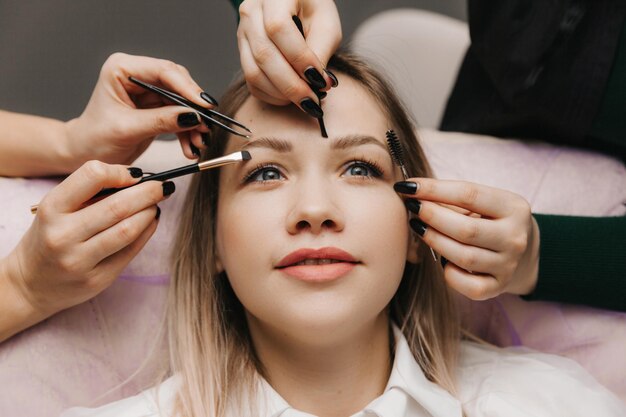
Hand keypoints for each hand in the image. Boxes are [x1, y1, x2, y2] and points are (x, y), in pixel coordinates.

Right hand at [1, 161, 172, 336]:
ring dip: (150, 212)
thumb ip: (90, 192)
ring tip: (156, 204)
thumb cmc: (50, 236)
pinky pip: (131, 251)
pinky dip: (148, 231)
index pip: (92, 176)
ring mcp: (80, 261)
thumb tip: (136, 178)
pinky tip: (151, 221)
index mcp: (51, 209)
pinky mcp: (98, 280)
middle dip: (148, 192)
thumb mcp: (57, 209)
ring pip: (128, 230)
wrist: (30, 283)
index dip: (120, 171)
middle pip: (117, 206)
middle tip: (163, 186)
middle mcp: (63, 235)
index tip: (137, 173)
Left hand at [65, 52, 215, 166]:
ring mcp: (148, 91)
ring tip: (199, 143)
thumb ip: (161, 121)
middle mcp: (137, 75)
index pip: (163, 71)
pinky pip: (180, 115)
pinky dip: (188, 132)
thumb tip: (193, 116)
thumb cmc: (95, 139)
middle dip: (194, 109)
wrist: (86, 155)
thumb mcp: (128, 130)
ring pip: (183, 102)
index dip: (187, 88)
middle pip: (178, 85)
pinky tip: (191, 147)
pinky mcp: (156, 107)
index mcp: (122, 69)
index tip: (205, 106)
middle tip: (207, 127)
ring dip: (194, 124)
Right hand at [237, 0, 340, 109]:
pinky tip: (290, 97)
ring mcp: (242, 32)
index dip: (299, 59)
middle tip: (313, 100)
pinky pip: (251, 82)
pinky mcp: (242, 51)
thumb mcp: (325, 24)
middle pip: (264, 55)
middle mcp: (251, 11)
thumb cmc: (313, 10)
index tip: (320, 80)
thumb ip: (321, 51)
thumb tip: (318, 85)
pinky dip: (271, 95)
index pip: (278, 29)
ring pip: (253, 72)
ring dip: (281, 93)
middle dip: (291, 85)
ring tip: (304, 99)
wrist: (295, 5)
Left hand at [396, 179, 539, 299]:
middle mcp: (515, 238)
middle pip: (466, 229)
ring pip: (464, 257)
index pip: (469, 195)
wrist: (522, 250)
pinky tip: (442, 260)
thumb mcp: (483, 203)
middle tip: (412, 208)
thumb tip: (412, 192)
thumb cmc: (490, 219)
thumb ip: (453, 198)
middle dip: (432, 216)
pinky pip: (468, 286)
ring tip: (418, 227)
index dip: (434, 189)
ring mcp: (508, 265)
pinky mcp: (498, 287)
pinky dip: (450, 274)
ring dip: (434, 241)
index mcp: (514, 208)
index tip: (408, 186)